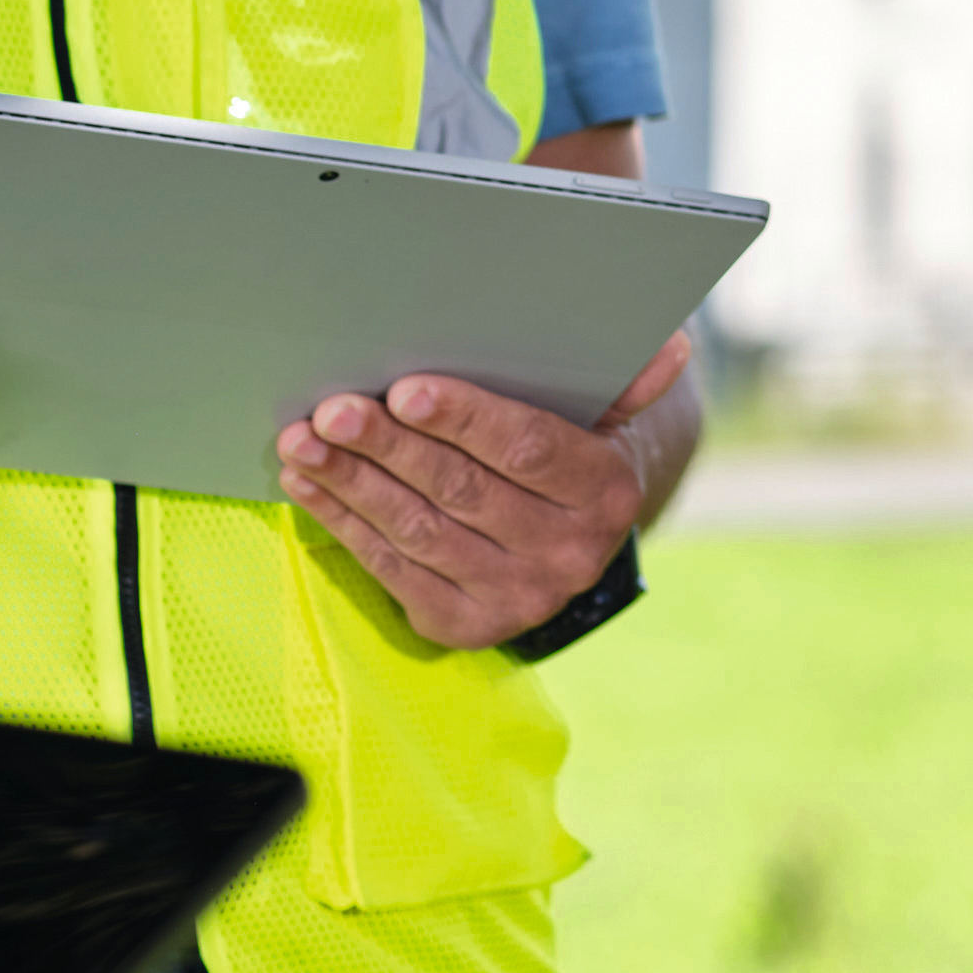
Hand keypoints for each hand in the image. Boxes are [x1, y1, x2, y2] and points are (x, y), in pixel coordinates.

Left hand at [277, 368, 644, 643]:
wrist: (572, 545)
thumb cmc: (573, 453)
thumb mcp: (605, 417)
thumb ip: (624, 382)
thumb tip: (670, 346)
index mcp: (606, 491)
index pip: (530, 450)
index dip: (466, 419)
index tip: (406, 390)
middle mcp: (568, 554)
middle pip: (463, 491)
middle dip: (390, 447)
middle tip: (333, 411)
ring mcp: (515, 598)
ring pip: (419, 531)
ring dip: (352, 484)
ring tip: (302, 442)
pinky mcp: (465, 626)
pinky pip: (392, 569)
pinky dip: (343, 523)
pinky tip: (310, 484)